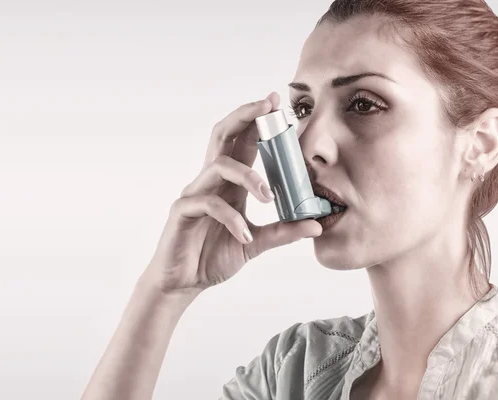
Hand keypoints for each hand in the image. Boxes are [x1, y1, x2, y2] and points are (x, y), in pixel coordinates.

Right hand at [143, 92, 322, 296]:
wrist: (184, 282)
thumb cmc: (214, 256)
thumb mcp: (257, 243)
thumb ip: (282, 231)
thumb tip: (315, 224)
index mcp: (229, 184)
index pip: (242, 142)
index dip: (257, 120)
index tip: (277, 103)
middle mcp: (211, 182)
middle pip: (223, 135)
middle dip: (246, 117)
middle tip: (268, 107)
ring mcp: (194, 194)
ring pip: (219, 165)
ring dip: (248, 176)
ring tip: (269, 197)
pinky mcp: (182, 212)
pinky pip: (207, 204)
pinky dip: (231, 218)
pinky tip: (244, 236)